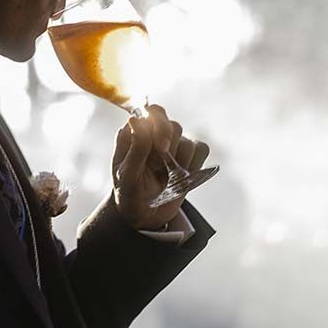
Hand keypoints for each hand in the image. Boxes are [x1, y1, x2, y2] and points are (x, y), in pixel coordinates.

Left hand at [111, 104, 210, 230]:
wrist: (143, 215)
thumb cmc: (128, 192)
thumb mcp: (126, 174)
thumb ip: (134, 147)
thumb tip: (135, 119)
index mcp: (134, 133)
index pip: (151, 112)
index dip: (159, 124)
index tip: (161, 146)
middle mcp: (154, 136)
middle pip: (173, 124)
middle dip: (171, 147)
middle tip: (161, 166)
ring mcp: (173, 147)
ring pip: (188, 141)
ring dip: (179, 163)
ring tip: (165, 177)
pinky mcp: (188, 158)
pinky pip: (201, 149)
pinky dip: (195, 164)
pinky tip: (182, 177)